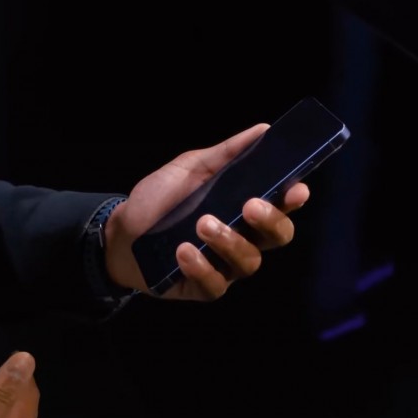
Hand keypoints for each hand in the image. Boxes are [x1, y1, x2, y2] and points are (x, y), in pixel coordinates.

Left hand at [104, 123, 309, 300]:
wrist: (122, 231)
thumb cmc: (161, 198)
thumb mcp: (191, 168)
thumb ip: (225, 153)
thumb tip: (263, 130)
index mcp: (247, 207)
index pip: (283, 205)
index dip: (294, 199)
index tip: (296, 189)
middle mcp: (244, 238)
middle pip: (277, 236)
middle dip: (270, 221)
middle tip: (250, 205)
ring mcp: (226, 265)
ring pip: (249, 262)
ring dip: (230, 241)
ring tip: (203, 223)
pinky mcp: (202, 287)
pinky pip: (214, 285)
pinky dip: (201, 268)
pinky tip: (184, 251)